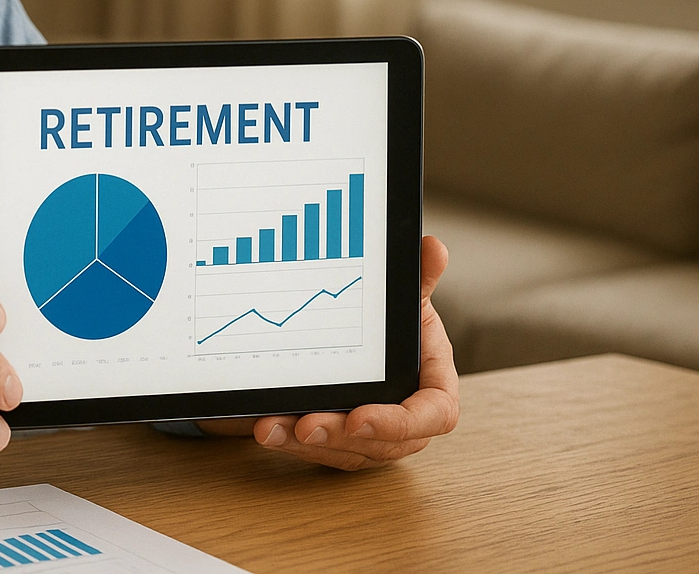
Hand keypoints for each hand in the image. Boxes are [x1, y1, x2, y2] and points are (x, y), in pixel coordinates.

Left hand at [197, 235, 458, 469]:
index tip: (360, 417)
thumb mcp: (402, 298)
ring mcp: (370, 438)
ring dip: (305, 444)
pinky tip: (265, 428)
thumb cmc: (392, 326)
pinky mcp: (338, 443)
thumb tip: (433, 247)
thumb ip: (418, 278)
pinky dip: (289, 440)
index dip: (399, 423)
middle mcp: (404, 422)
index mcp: (431, 386)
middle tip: (305, 424)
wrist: (363, 339)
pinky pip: (317, 451)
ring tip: (271, 428)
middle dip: (339, 437)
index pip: (432, 416)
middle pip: (380, 444)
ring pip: (342, 451)